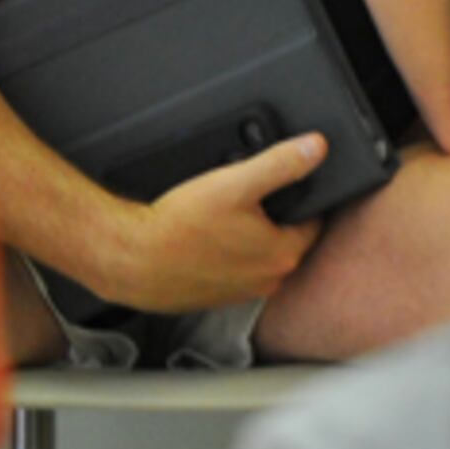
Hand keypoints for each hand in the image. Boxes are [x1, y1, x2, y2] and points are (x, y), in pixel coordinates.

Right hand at [103, 137, 326, 313]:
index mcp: (283, 254)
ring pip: (257, 257)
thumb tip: (316, 147)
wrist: (132, 260)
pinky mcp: (216, 300)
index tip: (275, 187)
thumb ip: (281, 163)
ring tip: (216, 219)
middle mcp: (269, 281)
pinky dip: (223, 257)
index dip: (297, 198)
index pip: (312, 221)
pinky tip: (202, 240)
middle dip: (270, 219)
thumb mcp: (235, 182)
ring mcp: (242, 294)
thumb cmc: (180, 227)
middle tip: (239, 200)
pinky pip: (232, 272)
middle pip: (284, 240)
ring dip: (246, 239)